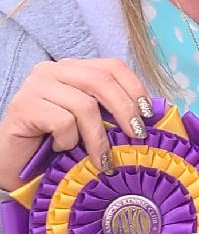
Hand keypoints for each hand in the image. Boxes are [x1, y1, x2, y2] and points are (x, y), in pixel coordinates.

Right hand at [0, 58, 151, 190]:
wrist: (15, 167)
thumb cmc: (56, 146)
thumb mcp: (90, 124)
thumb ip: (111, 111)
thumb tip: (149, 114)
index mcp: (72, 68)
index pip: (111, 66)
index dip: (134, 87)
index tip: (148, 113)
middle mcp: (52, 70)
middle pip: (100, 80)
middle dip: (124, 109)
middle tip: (137, 135)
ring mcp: (35, 85)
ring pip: (84, 105)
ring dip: (98, 137)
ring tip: (101, 159)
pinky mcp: (23, 105)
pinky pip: (62, 122)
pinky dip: (68, 141)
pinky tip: (61, 149)